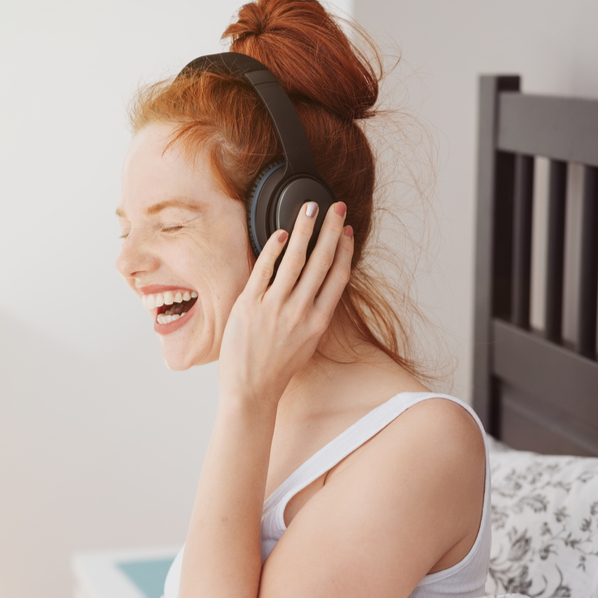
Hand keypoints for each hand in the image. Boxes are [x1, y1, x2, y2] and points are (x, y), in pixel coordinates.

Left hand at [218, 201, 353, 409]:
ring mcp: (274, 308)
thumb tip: (316, 285)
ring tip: (309, 208)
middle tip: (336, 207)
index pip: (338, 276)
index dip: (345, 249)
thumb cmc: (276, 369)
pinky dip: (273, 249)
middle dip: (331, 229)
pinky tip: (280, 234)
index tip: (348, 230)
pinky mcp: (249, 306)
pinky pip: (264, 270)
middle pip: (321, 261)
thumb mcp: (306, 342)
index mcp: (318, 322)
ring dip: (304, 229)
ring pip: (294, 259)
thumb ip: (311, 313)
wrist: (251, 391)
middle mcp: (300, 312)